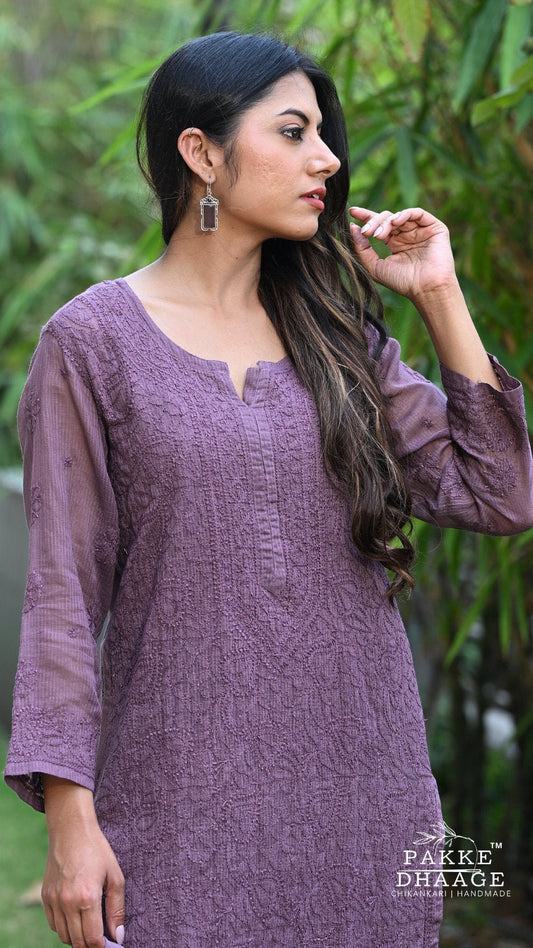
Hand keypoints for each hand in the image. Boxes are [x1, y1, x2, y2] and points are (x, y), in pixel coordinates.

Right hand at [41, 778, 124, 947]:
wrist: (71, 831)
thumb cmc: (97, 851)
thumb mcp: (115, 876)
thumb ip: (117, 909)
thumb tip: (119, 935)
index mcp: (87, 897)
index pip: (92, 939)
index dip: (102, 946)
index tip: (110, 943)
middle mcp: (67, 902)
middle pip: (77, 942)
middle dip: (90, 945)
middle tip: (101, 938)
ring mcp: (54, 900)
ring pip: (63, 936)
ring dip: (77, 938)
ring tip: (89, 927)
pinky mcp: (45, 897)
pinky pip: (53, 924)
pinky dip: (64, 928)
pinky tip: (76, 917)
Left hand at [349, 206, 457, 302]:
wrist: (426, 289)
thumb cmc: (402, 282)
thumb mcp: (375, 267)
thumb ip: (362, 249)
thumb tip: (353, 227)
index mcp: (396, 244)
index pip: (379, 226)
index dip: (366, 217)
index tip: (352, 212)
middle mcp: (408, 236)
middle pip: (387, 219)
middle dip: (373, 222)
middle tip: (365, 231)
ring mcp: (421, 231)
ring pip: (399, 216)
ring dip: (386, 221)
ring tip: (378, 234)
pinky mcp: (434, 228)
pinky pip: (418, 213)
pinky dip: (404, 214)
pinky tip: (394, 222)